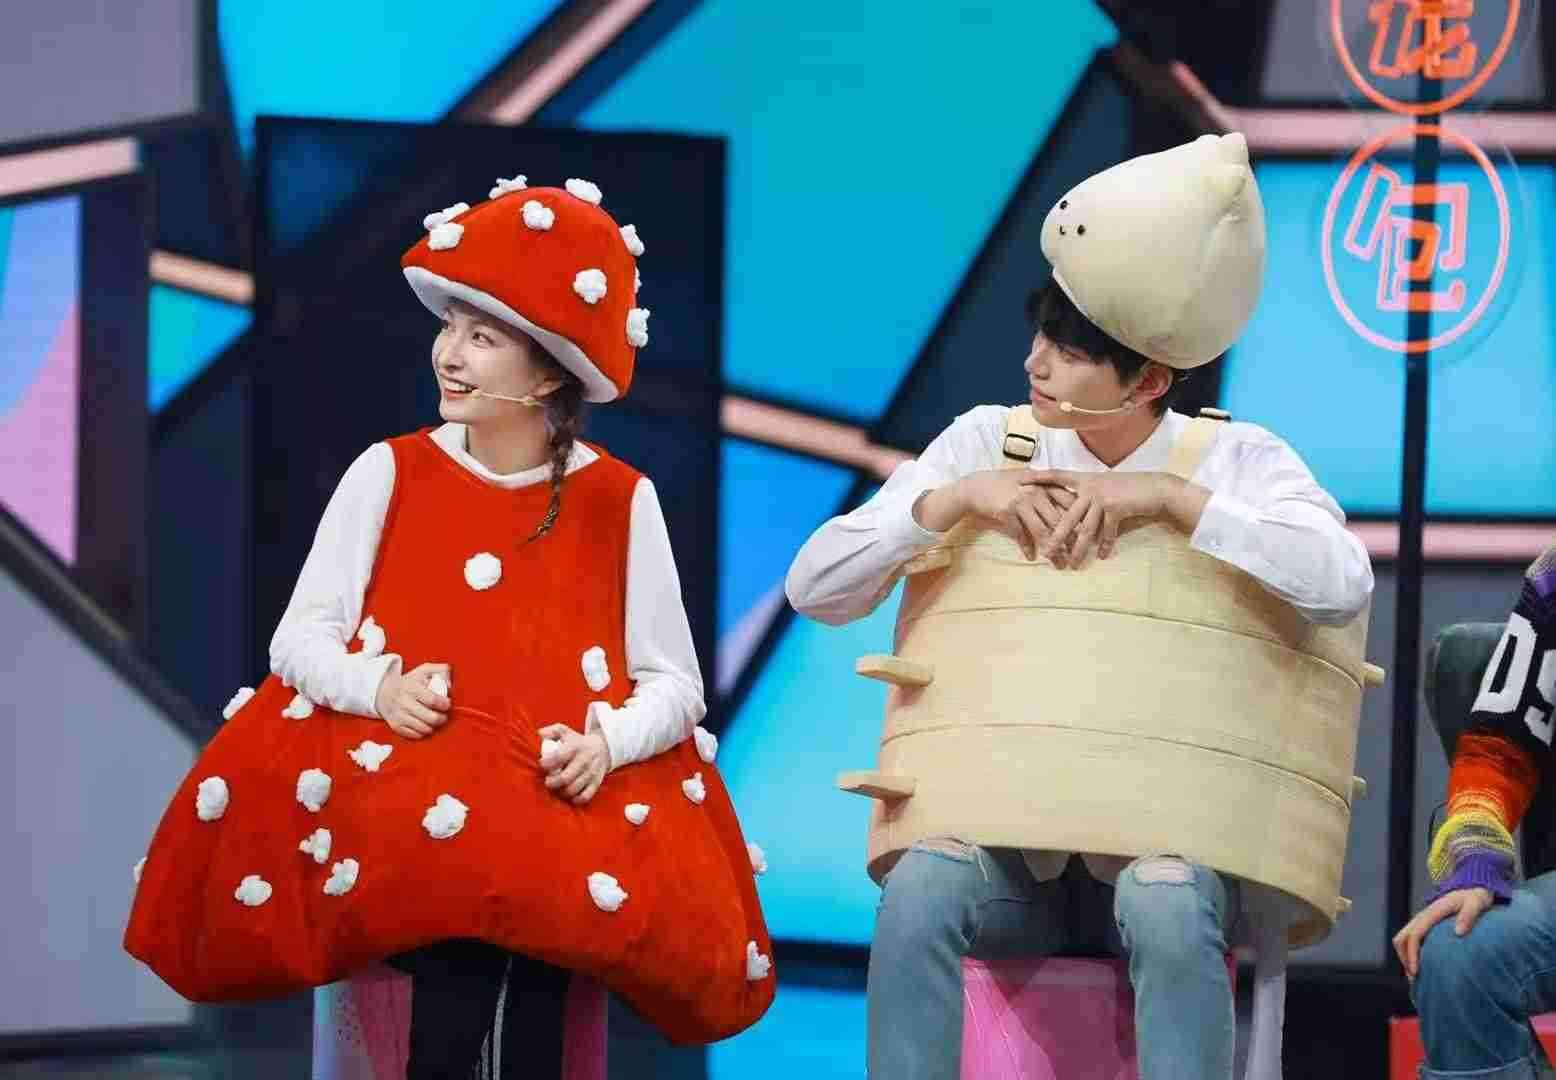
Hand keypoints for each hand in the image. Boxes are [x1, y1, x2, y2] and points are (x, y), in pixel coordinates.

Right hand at [375, 662, 451, 739]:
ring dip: (433, 726)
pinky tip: (424, 724)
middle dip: (442, 718)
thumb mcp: (425, 670)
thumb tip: (449, 685)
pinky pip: (416, 735)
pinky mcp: (396, 726)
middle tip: (443, 715)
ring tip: (434, 719)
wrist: (384, 693)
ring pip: (424, 729)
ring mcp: (399, 716)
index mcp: (412, 687)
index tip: (447, 704)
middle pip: (431, 718)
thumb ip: (441, 671)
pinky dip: (423, 732)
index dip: (444, 704)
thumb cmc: (410, 682)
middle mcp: (404, 702)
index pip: (433, 700)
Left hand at [539, 725, 610, 804]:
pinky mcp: (596, 783)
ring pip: (573, 789)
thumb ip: (551, 731)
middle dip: (551, 782)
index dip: (547, 763)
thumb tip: (539, 734)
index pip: (558, 757)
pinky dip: (575, 799)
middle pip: (565, 778)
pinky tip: (569, 795)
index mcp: (575, 747)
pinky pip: (585, 797)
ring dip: (561, 792)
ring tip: (557, 788)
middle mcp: (584, 760)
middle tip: (547, 781)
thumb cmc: (577, 741)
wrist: (602, 748)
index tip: (541, 764)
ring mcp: (591, 773)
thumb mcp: (564, 731)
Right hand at [919, 469, 1075, 561]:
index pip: (1069, 502)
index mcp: (1044, 483)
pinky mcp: (1007, 512)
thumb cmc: (1004, 483)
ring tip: (1059, 564)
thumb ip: (1047, 488)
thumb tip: (1070, 502)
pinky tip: (1031, 557)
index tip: (1088, 537)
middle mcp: (1036, 491)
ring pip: (1042, 530)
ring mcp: (1021, 502)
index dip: (1080, 520)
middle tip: (1076, 557)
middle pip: (1059, 520)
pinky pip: (1021, 534)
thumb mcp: (1028, 480)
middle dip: (1070, 541)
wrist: (975, 486)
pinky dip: (1027, 547)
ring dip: (1052, 550)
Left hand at [1023, 470, 1188, 568]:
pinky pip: (1106, 532)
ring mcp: (1101, 497)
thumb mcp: (1105, 487)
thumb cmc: (1129, 488)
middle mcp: (1090, 487)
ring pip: (1085, 529)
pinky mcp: (1115, 507)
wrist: (1155, 488)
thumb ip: (1087, 497)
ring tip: (1071, 564)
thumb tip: (1072, 514)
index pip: (1057, 476)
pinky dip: (1106, 545)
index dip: (1039, 477)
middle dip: (1055, 536)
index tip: (1021, 479)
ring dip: (1078, 550)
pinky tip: (1104, 556)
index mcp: (1085, 479)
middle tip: (1045, 552)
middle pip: (1066, 515)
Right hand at [1392, 887, 1494, 976]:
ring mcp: (1423, 920)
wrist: (1473, 885)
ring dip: (1406, 957)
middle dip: (1404, 959)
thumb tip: (1459, 933)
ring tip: (1417, 977)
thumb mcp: (1476, 903)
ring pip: (1403, 940)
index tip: (1416, 972)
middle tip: (1415, 979)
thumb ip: (1468, 916)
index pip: (1414, 935)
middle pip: (1401, 939)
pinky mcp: (1426, 925)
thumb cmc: (1476, 896)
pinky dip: (1411, 953)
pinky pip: (1411, 940)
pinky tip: (1424, 965)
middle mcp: (1423, 916)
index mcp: (1432, 913)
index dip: (1412, 954)